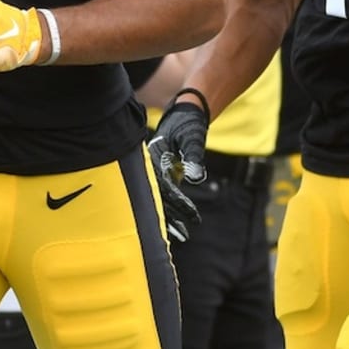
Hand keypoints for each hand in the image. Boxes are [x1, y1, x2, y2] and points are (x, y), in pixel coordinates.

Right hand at [149, 97, 209, 242]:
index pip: (165, 185)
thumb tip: (196, 178)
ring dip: (170, 217)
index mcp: (155, 157)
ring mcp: (155, 171)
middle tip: (185, 236)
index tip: (193, 216)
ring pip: (159, 199)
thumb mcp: (192, 135)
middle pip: (158, 197)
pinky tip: (178, 224)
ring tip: (184, 235)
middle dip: (171, 218)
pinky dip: (171, 208)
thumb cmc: (188, 122)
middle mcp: (152, 166)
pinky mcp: (162, 173)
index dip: (179, 202)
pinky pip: (163, 194)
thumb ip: (194, 155)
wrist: (184, 112)